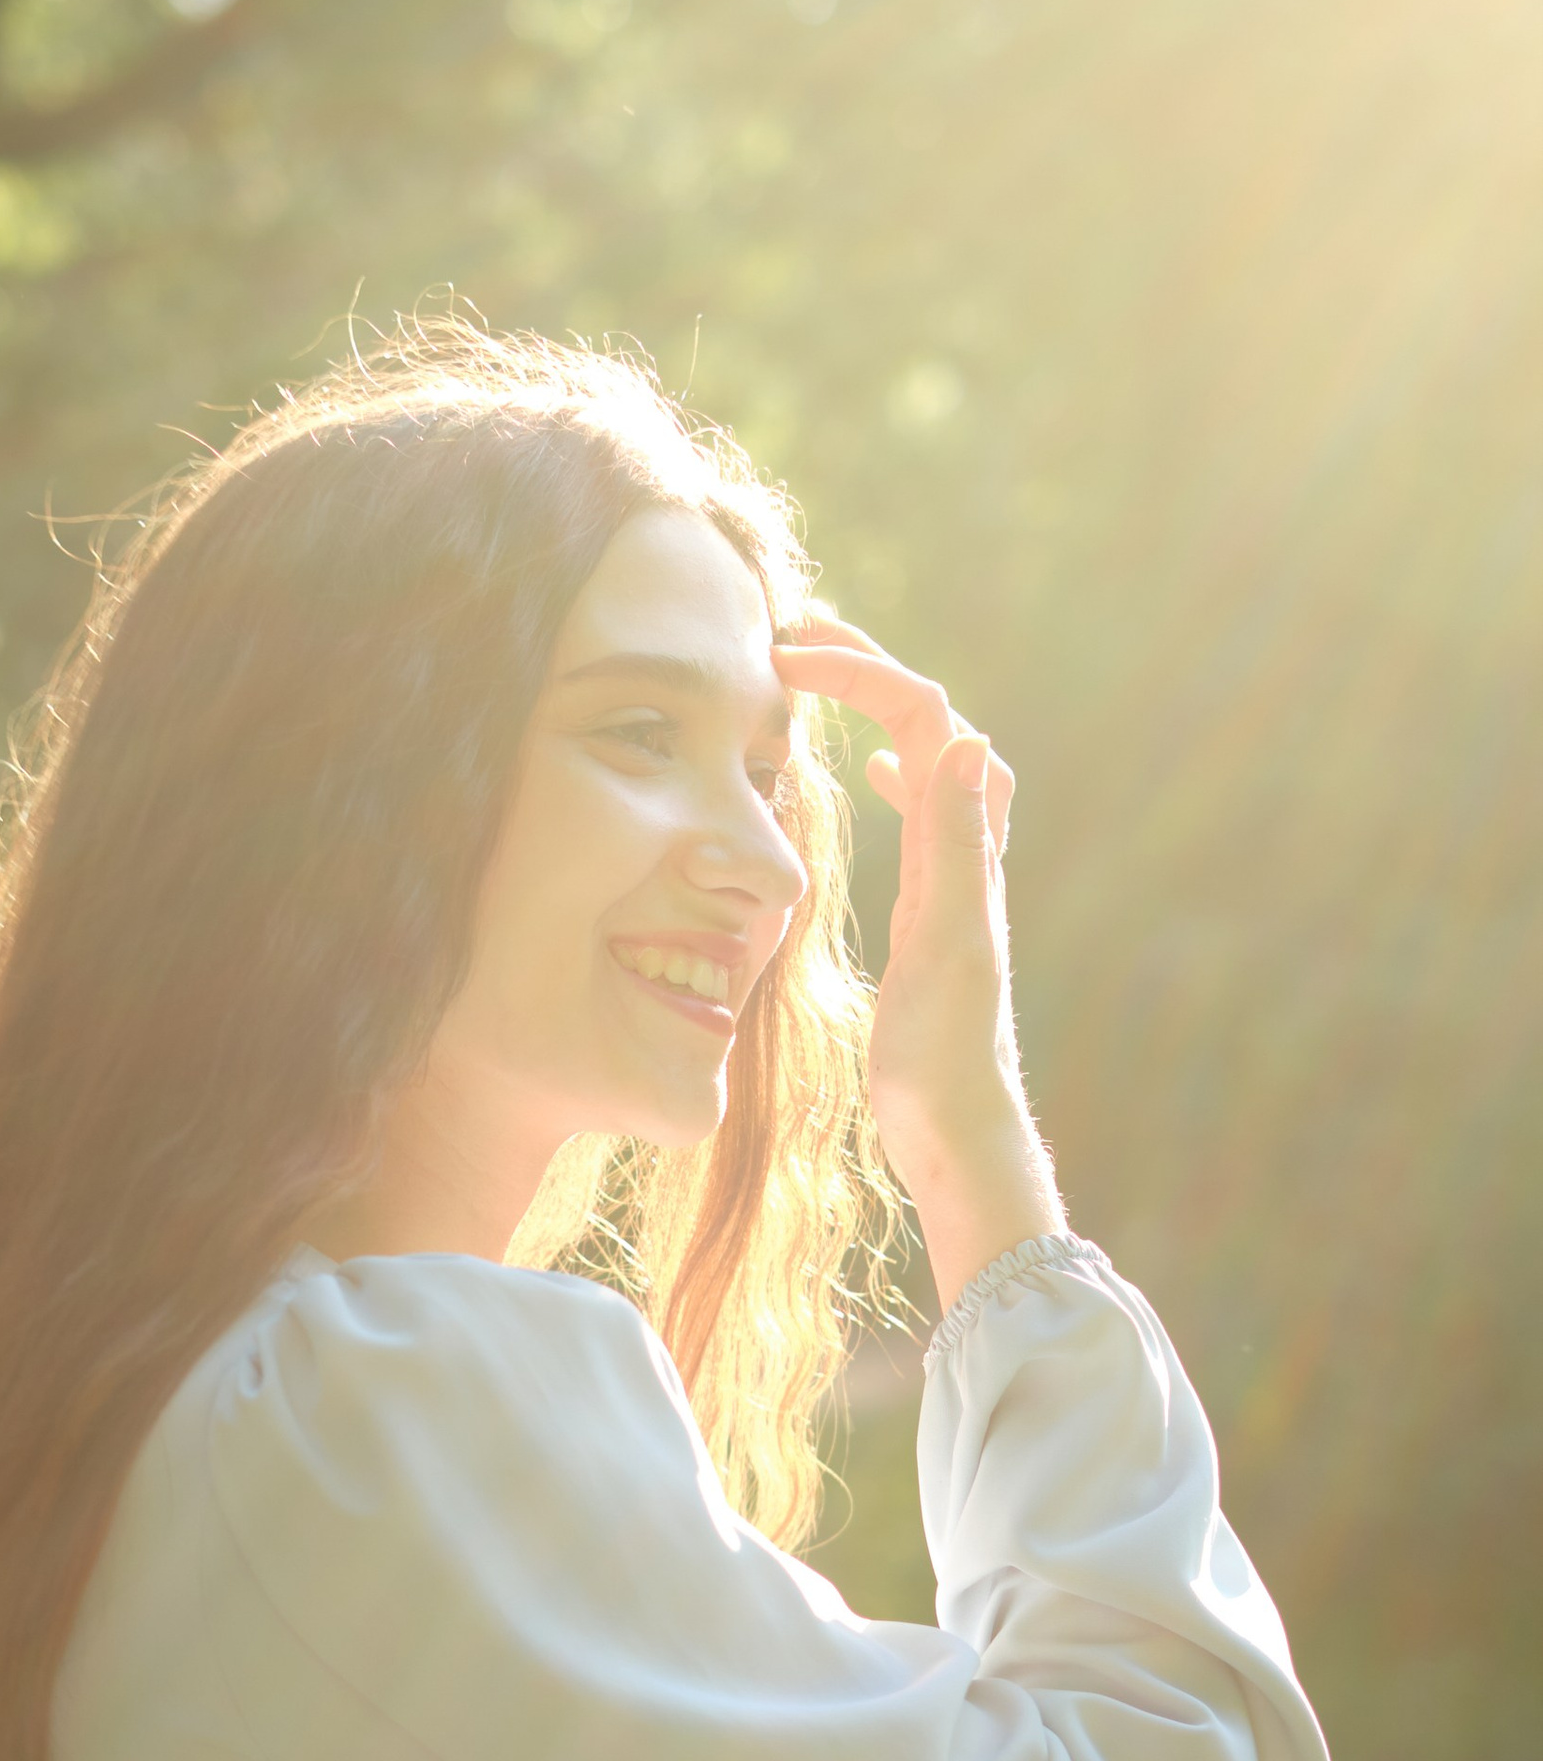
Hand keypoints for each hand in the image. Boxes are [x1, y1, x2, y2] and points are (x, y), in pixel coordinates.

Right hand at [771, 617, 1062, 1307]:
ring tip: (823, 675)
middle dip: (869, 666)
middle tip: (799, 634)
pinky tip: (871, 769)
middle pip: (930, 721)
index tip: (792, 656)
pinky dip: (897, 768)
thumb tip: (967, 741)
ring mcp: (949, 875)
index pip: (925, 717)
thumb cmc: (944, 1053)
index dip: (864, 671)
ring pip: (927, 757)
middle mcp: (964, 849)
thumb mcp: (947, 946)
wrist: (956, 1126)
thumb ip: (958, 847)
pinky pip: (922, 811)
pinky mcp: (930, 906)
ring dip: (880, 705)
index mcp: (961, 847)